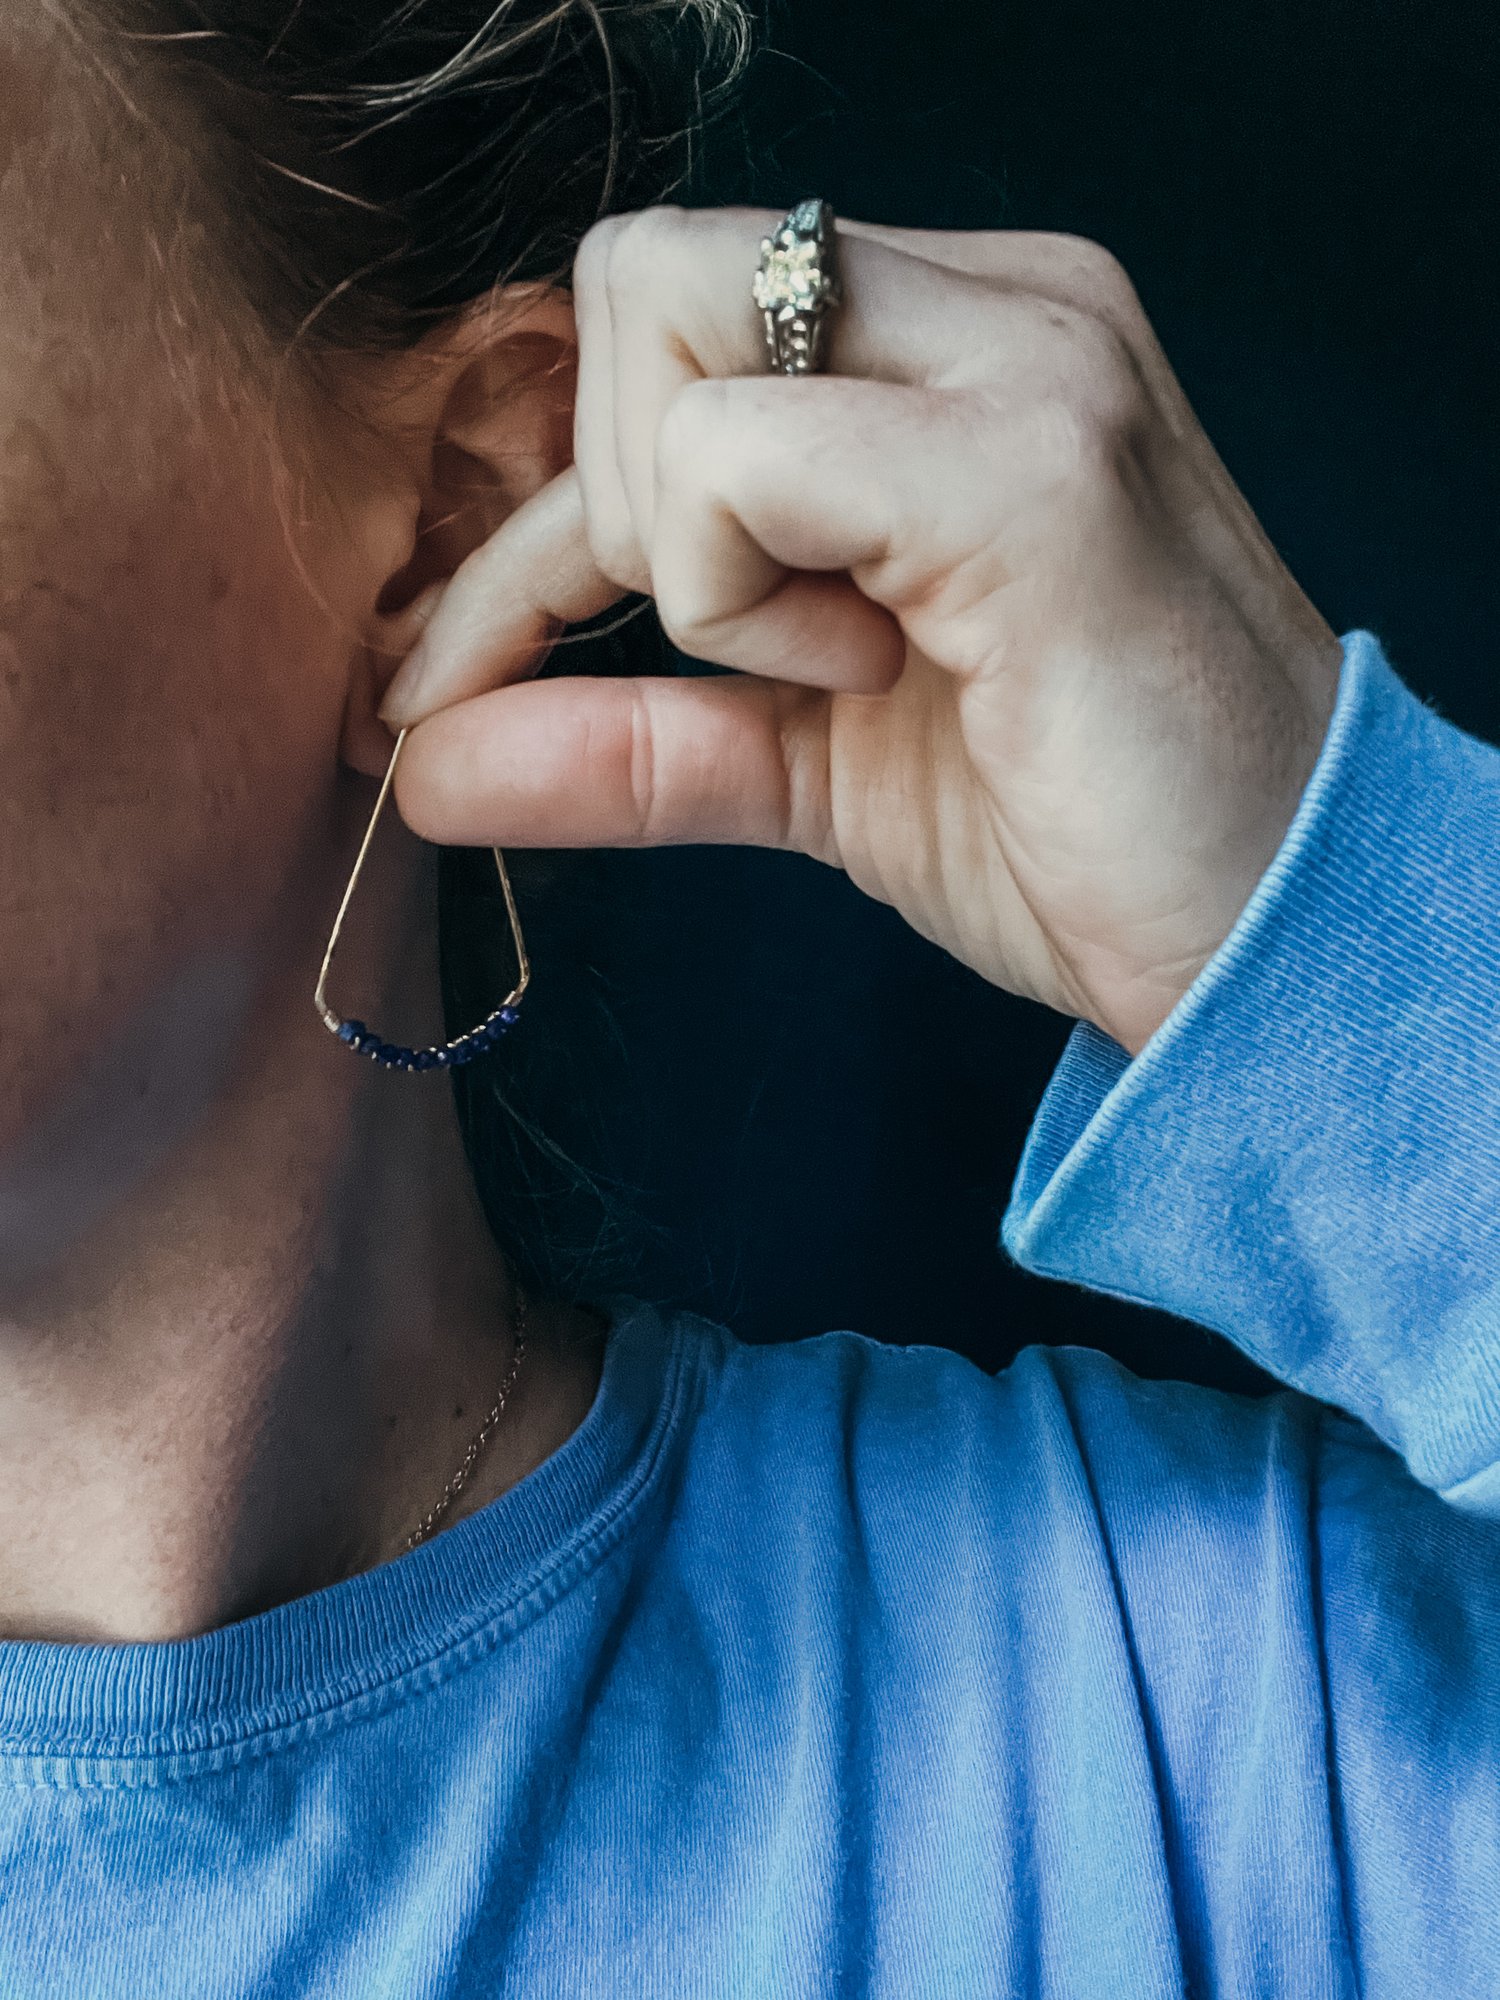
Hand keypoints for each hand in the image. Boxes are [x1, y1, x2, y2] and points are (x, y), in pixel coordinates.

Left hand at [379, 209, 1342, 1054]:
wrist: (1266, 941)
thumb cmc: (1073, 837)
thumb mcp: (811, 773)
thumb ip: (629, 741)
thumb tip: (432, 761)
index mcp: (959, 345)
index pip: (664, 334)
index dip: (540, 516)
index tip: (472, 673)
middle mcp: (1001, 306)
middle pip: (634, 273)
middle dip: (602, 500)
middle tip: (726, 652)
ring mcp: (1028, 363)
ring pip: (662, 319)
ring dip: (685, 548)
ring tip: (843, 669)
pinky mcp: (1031, 470)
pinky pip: (737, 459)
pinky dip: (737, 595)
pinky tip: (872, 675)